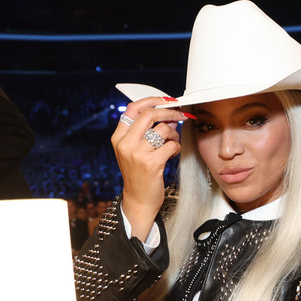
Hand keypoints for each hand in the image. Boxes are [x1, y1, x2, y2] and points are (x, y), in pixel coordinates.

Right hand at [111, 97, 189, 238]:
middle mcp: (125, 144)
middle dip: (169, 112)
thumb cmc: (139, 174)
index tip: (167, 100)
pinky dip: (176, 147)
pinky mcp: (151, 163)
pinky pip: (172, 145)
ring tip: (173, 142)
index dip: (152, 101)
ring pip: (163, 129)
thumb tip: (169, 114)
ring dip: (175, 134)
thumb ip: (146, 132)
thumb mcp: (134, 150)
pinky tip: (172, 154)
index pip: (133, 108)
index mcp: (118, 138)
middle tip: (181, 115)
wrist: (138, 200)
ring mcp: (137, 153)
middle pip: (149, 115)